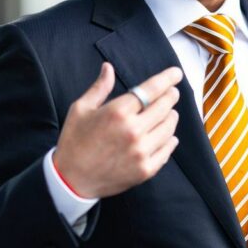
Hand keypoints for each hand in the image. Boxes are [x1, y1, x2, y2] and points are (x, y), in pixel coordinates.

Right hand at [52, 62, 181, 198]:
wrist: (71, 180)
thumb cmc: (74, 141)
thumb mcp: (80, 109)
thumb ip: (99, 87)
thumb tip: (108, 67)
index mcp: (118, 112)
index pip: (151, 89)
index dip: (167, 79)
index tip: (176, 73)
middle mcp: (133, 131)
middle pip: (165, 107)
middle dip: (171, 96)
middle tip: (172, 92)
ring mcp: (141, 152)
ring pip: (169, 127)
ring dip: (171, 116)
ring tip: (168, 113)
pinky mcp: (146, 169)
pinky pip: (167, 149)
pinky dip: (170, 140)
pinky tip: (168, 136)